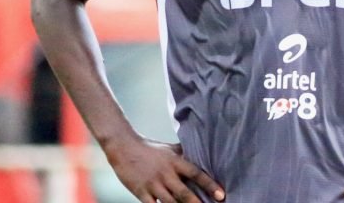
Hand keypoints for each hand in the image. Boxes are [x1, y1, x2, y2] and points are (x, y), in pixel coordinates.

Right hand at [102, 135, 224, 201]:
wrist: (123, 147)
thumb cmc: (149, 148)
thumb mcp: (169, 148)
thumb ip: (184, 153)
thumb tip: (203, 153)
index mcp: (175, 162)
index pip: (196, 174)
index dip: (209, 184)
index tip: (221, 195)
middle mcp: (165, 174)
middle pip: (184, 192)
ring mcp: (153, 184)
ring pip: (170, 202)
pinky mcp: (140, 192)